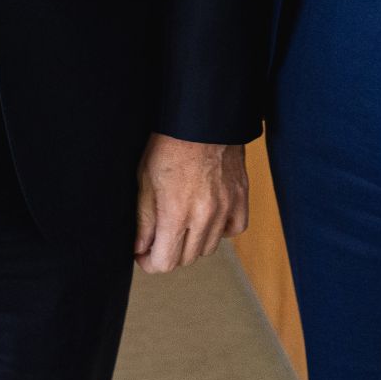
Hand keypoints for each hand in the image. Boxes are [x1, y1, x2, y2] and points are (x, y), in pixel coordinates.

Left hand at [133, 134, 248, 273]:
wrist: (201, 116)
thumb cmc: (169, 142)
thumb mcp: (145, 179)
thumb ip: (143, 219)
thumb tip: (139, 247)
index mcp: (176, 212)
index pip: (165, 263)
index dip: (149, 263)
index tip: (143, 254)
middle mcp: (204, 215)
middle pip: (186, 259)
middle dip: (169, 253)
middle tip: (159, 237)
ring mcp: (225, 207)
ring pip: (209, 248)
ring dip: (193, 243)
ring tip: (182, 225)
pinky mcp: (240, 196)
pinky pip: (234, 229)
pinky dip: (221, 230)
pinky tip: (208, 217)